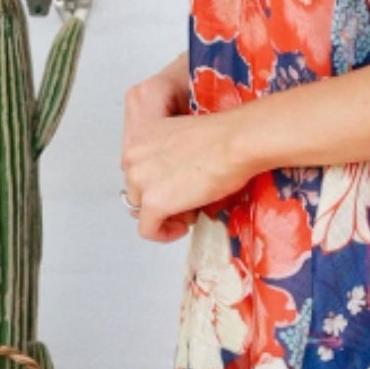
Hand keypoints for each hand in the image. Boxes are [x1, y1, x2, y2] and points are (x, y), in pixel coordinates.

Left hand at [122, 107, 259, 242]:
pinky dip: (164, 234)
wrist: (236, 143)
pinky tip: (181, 228)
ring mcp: (140, 180)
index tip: (174, 187)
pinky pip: (148, 230)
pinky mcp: (153, 203)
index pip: (137, 168)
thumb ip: (168, 158)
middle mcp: (133, 156)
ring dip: (164, 215)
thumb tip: (171, 181)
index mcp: (140, 135)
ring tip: (188, 211)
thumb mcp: (184, 140)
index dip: (157, 182)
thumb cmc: (222, 139)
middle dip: (161, 199)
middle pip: (137, 190)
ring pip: (140, 210)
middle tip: (185, 201)